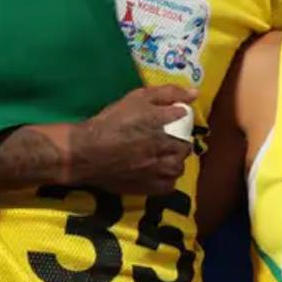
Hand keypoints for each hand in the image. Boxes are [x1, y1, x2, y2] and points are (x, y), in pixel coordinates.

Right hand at [70, 84, 197, 193]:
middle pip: (185, 147)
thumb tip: (195, 93)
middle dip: (179, 142)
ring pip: (178, 167)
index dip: (180, 120)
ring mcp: (160, 171)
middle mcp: (167, 149)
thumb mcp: (138, 98)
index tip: (171, 120)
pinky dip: (166, 179)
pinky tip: (157, 173)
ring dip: (174, 161)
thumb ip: (168, 93)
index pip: (185, 121)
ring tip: (162, 158)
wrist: (86, 151)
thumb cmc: (111, 122)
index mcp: (166, 126)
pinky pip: (168, 185)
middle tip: (167, 141)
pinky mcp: (149, 188)